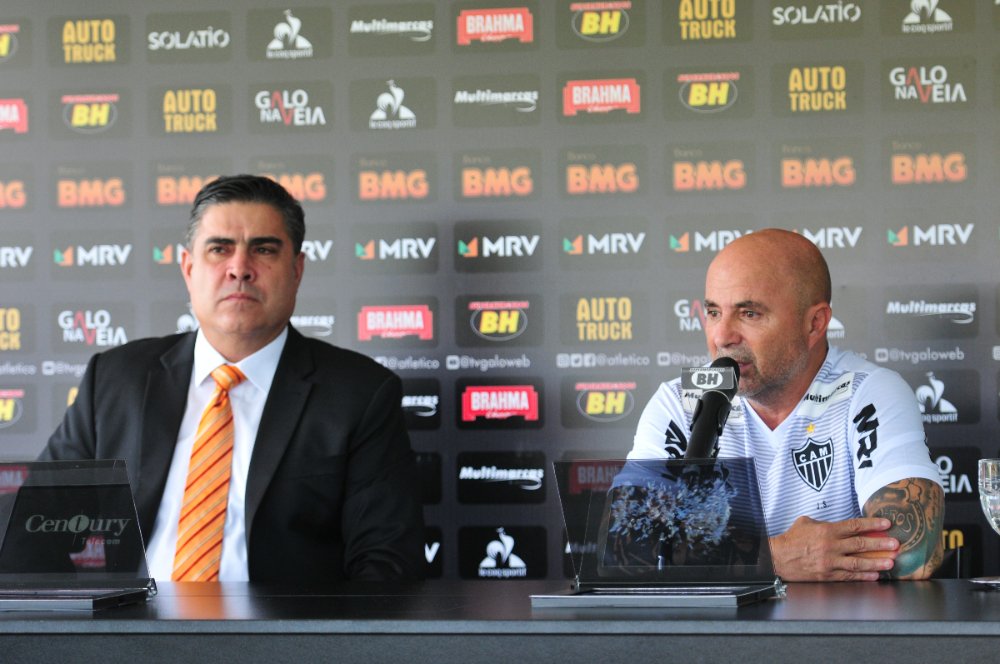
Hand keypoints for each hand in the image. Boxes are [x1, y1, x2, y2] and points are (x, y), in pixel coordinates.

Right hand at [769, 516, 899, 580]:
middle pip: (861, 544)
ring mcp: (830, 562)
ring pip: (858, 562)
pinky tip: (874, 575)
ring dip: (876, 562)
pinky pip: (849, 575)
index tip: (886, 525)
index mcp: (827, 530)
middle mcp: (831, 546)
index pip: (854, 526)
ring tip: (890, 562)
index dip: (872, 525)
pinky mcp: (827, 574)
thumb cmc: (791, 539)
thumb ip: (824, 523)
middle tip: (895, 544)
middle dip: (881, 544)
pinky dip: (863, 575)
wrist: (778, 558)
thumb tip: (839, 525)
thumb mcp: (806, 522)